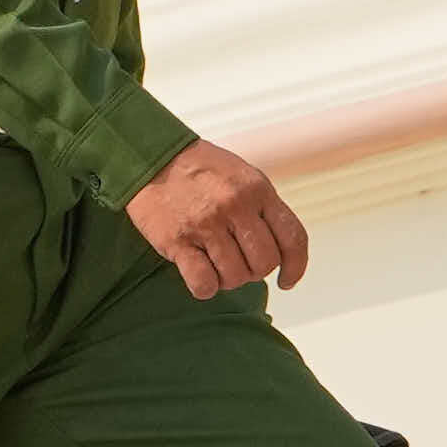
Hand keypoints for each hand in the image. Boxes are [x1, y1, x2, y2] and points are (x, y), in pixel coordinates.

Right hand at [130, 140, 308, 302]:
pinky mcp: (176, 240)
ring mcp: (205, 224)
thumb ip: (263, 208)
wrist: (151, 158)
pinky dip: (206, 288)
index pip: (293, 239)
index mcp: (257, 191)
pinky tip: (201, 279)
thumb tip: (278, 248)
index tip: (287, 281)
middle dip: (254, 272)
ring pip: (235, 275)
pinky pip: (203, 281)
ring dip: (229, 280)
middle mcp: (235, 207)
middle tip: (239, 266)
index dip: (296, 267)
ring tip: (216, 268)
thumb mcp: (243, 177)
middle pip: (264, 262)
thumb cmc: (200, 171)